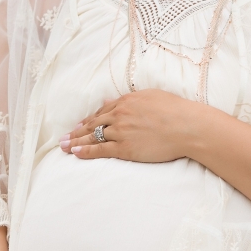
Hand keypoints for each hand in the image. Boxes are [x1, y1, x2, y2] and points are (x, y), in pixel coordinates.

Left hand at [59, 89, 200, 162]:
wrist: (186, 126)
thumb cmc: (175, 110)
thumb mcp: (151, 96)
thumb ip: (131, 99)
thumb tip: (112, 100)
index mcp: (127, 101)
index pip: (103, 111)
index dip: (90, 119)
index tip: (80, 125)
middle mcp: (120, 115)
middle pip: (93, 124)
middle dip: (76, 131)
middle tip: (64, 137)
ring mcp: (121, 131)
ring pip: (93, 137)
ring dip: (76, 142)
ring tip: (64, 147)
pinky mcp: (125, 148)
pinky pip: (100, 150)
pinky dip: (86, 151)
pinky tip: (76, 153)